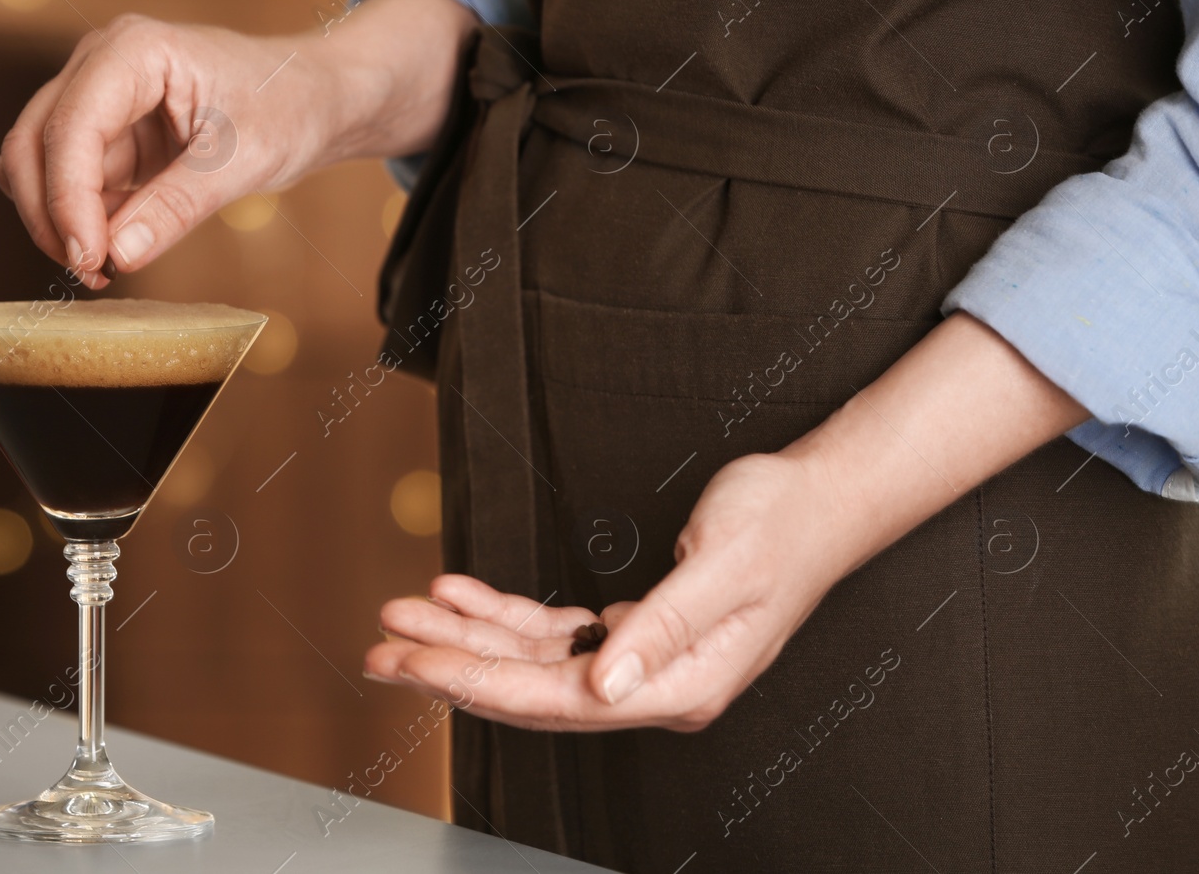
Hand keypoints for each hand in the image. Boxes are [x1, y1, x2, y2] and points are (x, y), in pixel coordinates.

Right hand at [0, 0, 476, 285]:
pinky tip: (116, 250)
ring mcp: (96, 97)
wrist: (315, 96)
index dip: (67, 199)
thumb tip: (118, 256)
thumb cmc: (289, 107)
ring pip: (36, 164)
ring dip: (58, 220)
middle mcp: (99, 65)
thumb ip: (177, 206)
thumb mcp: (243, 161)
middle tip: (92, 272)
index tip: (89, 258)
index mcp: (133, 51)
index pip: (71, 127)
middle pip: (33, 143)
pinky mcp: (105, 132)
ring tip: (106, 267)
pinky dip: (80, 219)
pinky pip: (68, 181)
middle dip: (51, 214)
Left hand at [365, 452, 859, 730]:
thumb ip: (663, 628)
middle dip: (451, 662)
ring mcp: (642, 660)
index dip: (475, 681)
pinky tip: (464, 593)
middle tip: (381, 645)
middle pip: (529, 686)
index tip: (412, 663)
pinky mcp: (633, 630)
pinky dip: (504, 611)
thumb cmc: (779, 527)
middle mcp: (654, 684)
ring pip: (532, 658)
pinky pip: (553, 632)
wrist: (817, 500)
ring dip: (467, 633)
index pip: (555, 699)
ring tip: (406, 612)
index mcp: (680, 684)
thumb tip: (603, 683)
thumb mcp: (723, 568)